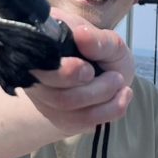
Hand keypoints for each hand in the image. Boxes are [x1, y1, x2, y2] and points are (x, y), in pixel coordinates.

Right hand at [22, 8, 134, 135]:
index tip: (90, 70)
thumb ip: (97, 39)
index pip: (39, 68)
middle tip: (116, 77)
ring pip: (70, 112)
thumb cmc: (103, 52)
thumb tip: (81, 34)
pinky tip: (122, 97)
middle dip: (93, 91)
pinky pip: (80, 123)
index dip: (65, 74)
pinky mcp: (58, 117)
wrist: (108, 70)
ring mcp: (44, 100)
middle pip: (57, 97)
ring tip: (120, 84)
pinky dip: (108, 111)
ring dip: (103, 100)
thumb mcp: (108, 41)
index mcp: (40, 48)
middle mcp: (34, 76)